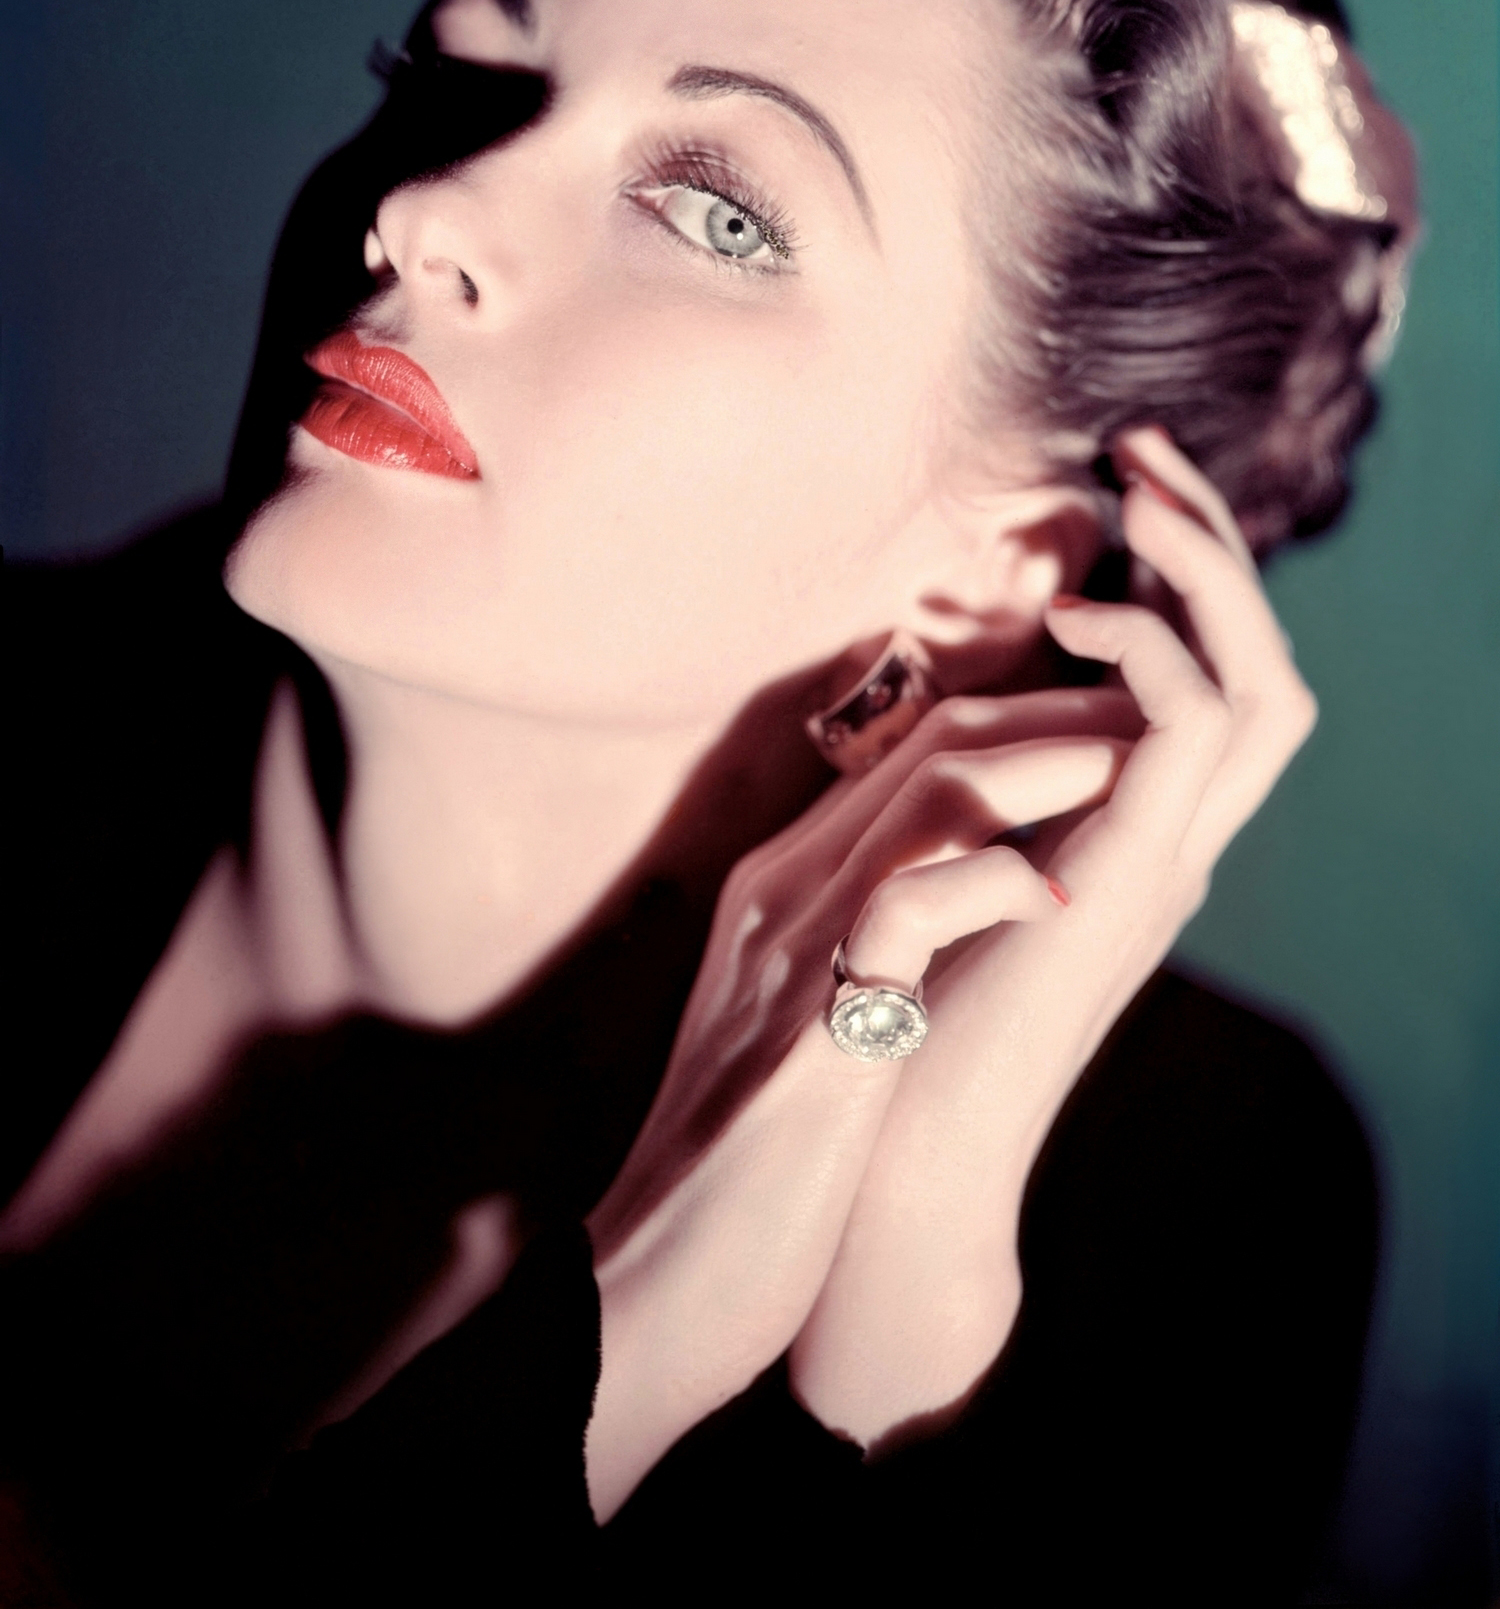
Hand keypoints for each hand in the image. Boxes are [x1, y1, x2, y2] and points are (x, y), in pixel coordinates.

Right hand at [583, 684, 1128, 1518]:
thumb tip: (938, 903)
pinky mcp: (814, 1028)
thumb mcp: (801, 1016)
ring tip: (1134, 773)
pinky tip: (1057, 898)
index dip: (1023, 722)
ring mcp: (793, 951)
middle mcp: (783, 893)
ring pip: (929, 800)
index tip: (1111, 728)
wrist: (654, 1283)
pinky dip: (993, 887)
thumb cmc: (747, 1162)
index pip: (912, 755)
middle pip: (931, 748)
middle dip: (1053, 719)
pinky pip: (907, 911)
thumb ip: (854, 942)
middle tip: (1150, 724)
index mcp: (784, 887)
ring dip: (1046, 771)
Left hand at [787, 428, 1317, 1447]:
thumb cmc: (901, 1009)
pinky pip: (1192, 734)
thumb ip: (994, 789)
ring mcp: (1168, 863)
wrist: (896, 1151)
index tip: (1112, 487)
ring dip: (1208, 580)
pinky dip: (1156, 655)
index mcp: (1135, 832)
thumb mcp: (952, 860)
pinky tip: (1082, 618)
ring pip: (1262, 689)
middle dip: (1212, 549)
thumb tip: (985, 701)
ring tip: (1137, 499)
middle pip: (1260, 667)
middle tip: (1145, 454)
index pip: (1207, 681)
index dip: (1178, 577)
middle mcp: (1174, 841)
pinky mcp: (1132, 879)